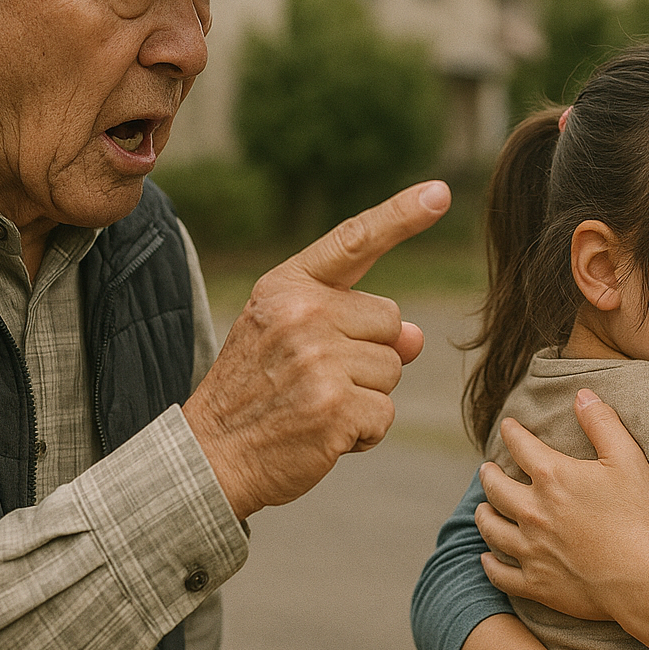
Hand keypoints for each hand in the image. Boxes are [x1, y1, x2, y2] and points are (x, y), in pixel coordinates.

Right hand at [182, 180, 449, 517]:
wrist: (208, 458)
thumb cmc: (254, 393)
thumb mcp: (289, 340)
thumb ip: (351, 325)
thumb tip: (415, 336)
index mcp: (287, 287)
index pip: (354, 241)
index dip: (401, 215)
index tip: (440, 192)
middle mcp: (302, 314)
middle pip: (390, 321)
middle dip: (369, 354)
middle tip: (315, 379)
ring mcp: (318, 360)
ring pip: (392, 370)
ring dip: (366, 397)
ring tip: (313, 406)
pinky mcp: (335, 406)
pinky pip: (384, 414)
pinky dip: (363, 434)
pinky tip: (322, 435)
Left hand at [476, 389, 648, 620]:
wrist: (641, 579)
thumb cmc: (638, 516)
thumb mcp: (627, 459)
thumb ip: (602, 423)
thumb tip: (582, 394)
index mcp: (553, 477)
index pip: (522, 446)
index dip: (512, 432)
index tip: (508, 426)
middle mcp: (532, 511)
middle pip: (496, 488)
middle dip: (488, 475)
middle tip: (485, 469)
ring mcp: (531, 550)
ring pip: (492, 529)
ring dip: (484, 515)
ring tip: (482, 509)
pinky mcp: (535, 583)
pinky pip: (501, 574)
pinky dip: (490, 565)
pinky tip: (486, 559)